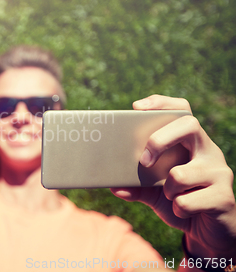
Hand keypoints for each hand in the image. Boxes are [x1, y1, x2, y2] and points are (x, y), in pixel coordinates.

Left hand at [111, 95, 235, 258]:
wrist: (211, 234)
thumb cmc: (181, 203)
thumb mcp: (155, 193)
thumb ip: (137, 186)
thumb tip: (113, 186)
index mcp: (192, 143)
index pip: (182, 110)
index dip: (161, 103)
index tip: (137, 107)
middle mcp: (209, 152)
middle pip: (188, 125)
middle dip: (159, 140)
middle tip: (144, 161)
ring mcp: (220, 173)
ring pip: (180, 174)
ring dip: (167, 191)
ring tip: (172, 198)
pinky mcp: (224, 197)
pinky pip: (186, 202)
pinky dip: (178, 210)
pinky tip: (185, 212)